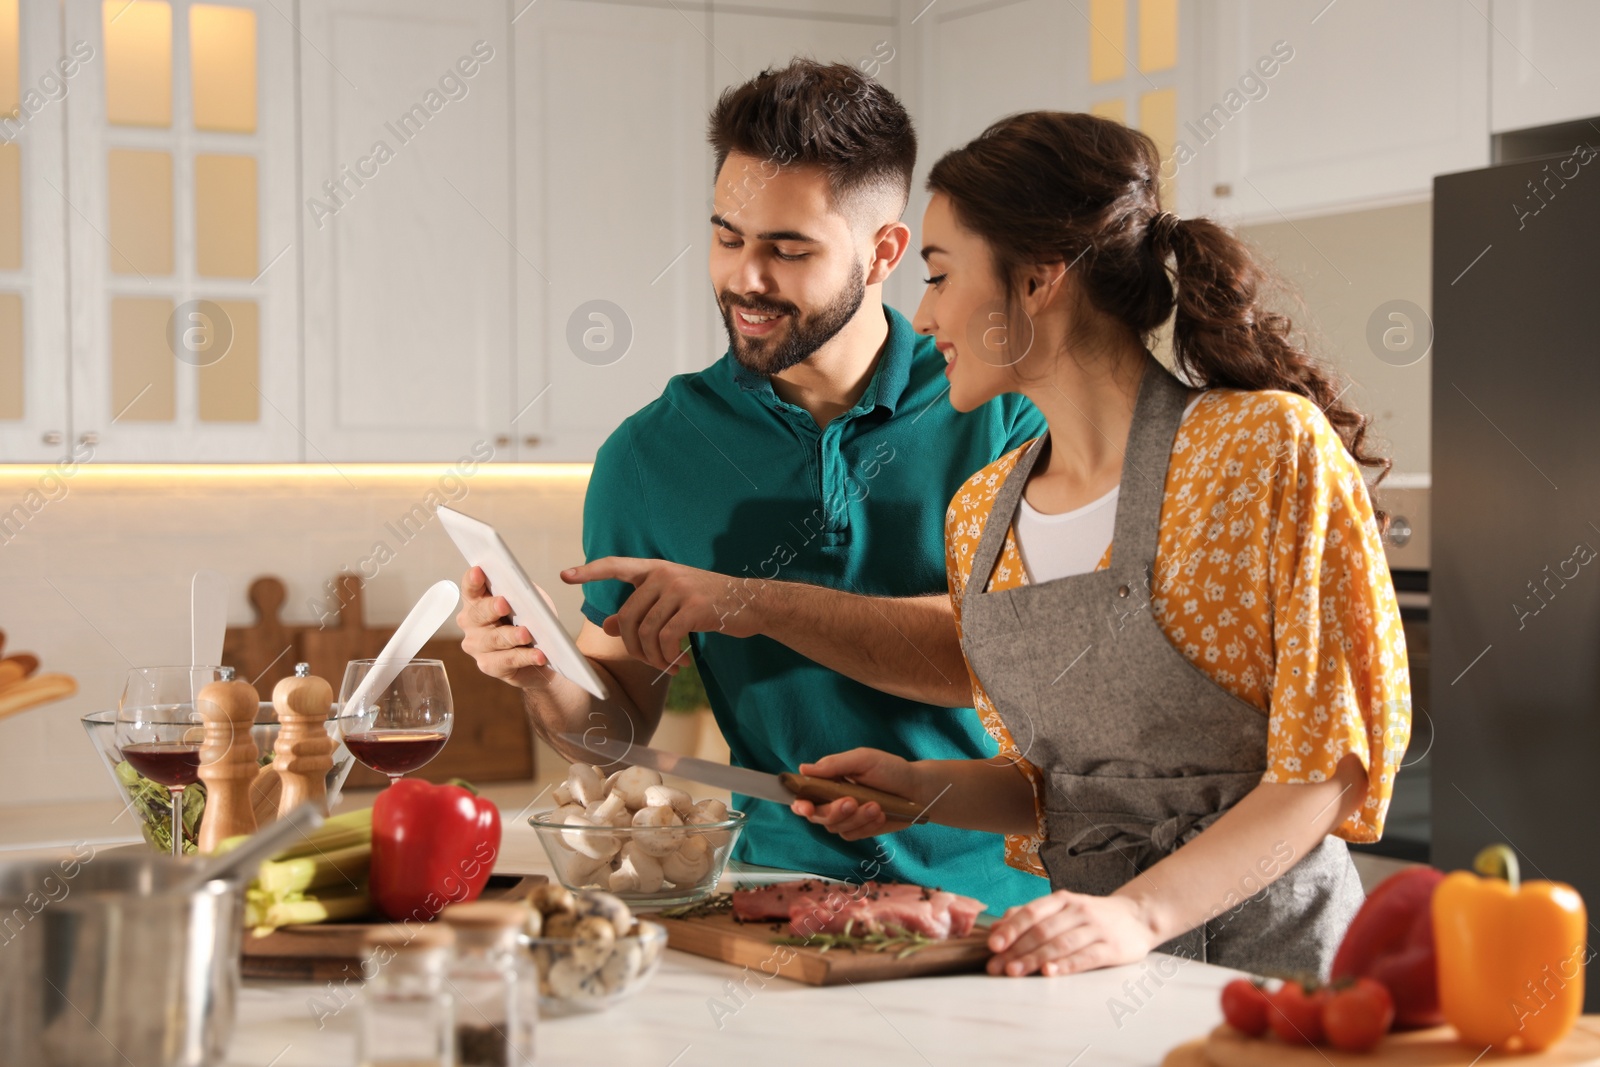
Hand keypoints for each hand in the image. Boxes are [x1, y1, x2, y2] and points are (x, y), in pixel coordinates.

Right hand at [457, 566, 556, 688]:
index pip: (470, 587)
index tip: (478, 571)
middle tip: (504, 604)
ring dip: (511, 636)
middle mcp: (471, 623)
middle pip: (478, 613)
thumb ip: (523, 592)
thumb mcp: (528, 601)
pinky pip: (507, 660)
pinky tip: (538, 655)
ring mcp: (477, 646)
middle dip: (491, 608)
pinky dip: (525, 657)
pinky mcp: (489, 665)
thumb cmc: (529, 620)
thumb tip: (523, 590)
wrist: (539, 652)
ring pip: (493, 639)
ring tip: (527, 634)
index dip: (472, 580)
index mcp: (477, 601)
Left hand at [561, 557, 760, 672]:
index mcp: (656, 568)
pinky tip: (681, 664)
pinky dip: (669, 658)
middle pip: (628, 616)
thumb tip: (609, 626)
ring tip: (668, 665)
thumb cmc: (709, 602)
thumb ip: (641, 611)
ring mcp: (680, 589)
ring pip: (646, 632)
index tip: (565, 576)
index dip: (590, 571)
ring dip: (654, 658)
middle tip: (650, 662)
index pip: (616, 565)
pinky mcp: (695, 608)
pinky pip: (667, 639)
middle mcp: (665, 574)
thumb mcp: (672, 602)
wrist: (751, 602)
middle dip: (634, 647)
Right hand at [788, 748, 924, 840]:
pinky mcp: (859, 830)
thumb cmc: (889, 769)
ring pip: (835, 827)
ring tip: (876, 805)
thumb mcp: (863, 759)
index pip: (803, 795)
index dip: (800, 803)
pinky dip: (866, 825)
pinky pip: (852, 835)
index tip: (804, 806)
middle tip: (852, 801)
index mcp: (828, 781)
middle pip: (817, 815)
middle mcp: (832, 801)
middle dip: (833, 811)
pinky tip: (880, 814)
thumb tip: (803, 769)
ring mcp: (845, 818)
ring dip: (856, 818)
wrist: (916, 789)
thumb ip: (834, 764)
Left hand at [985, 890, 1157, 976]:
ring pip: (1059, 944)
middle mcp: (1077, 911)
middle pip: (1042, 930)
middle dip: (1016, 950)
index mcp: (1062, 900)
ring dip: (1034, 959)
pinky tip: (1049, 973)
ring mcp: (1095, 928)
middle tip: (996, 967)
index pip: (1031, 912)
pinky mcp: (1111, 948)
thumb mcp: (1062, 909)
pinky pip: (1085, 957)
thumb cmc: (1091, 916)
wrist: (1138, 917)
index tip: (992, 945)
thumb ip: (1031, 916)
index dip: (1010, 929)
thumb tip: (996, 928)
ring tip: (1014, 972)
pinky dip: (1065, 965)